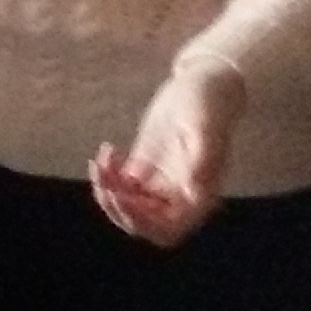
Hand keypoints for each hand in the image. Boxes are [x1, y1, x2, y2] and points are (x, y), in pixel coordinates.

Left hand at [91, 57, 245, 247]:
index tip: (120, 195)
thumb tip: (194, 191)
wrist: (200, 82)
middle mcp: (179, 196)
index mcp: (198, 196)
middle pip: (141, 223)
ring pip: (128, 205)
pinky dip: (108, 175)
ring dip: (108, 189)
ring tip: (101, 160)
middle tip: (103, 177)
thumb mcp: (204, 125)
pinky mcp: (145, 168)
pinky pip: (121, 186)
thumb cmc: (208, 102)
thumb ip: (203, 157)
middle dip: (117, 206)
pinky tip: (108, 151)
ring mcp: (160, 183)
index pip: (166, 229)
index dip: (140, 221)